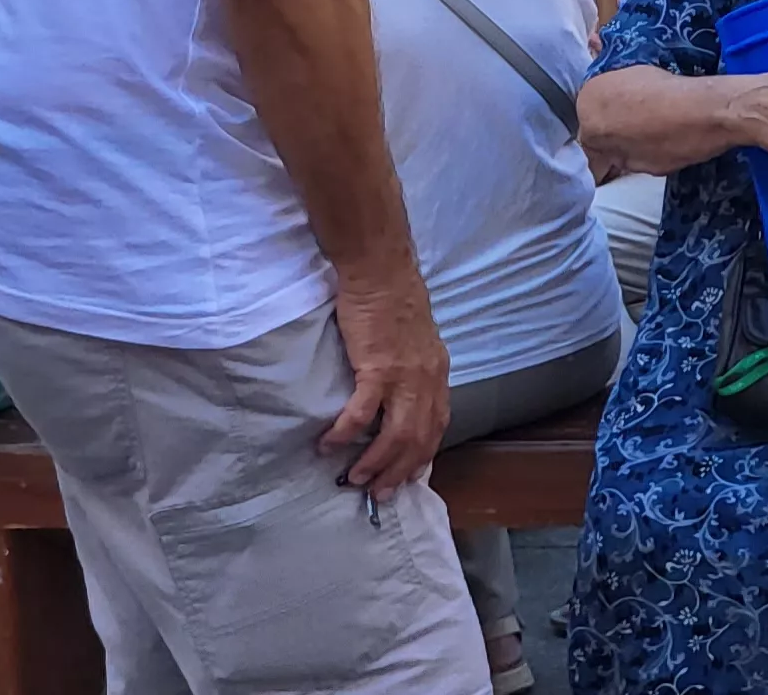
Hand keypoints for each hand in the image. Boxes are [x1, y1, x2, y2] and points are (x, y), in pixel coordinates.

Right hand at [322, 267, 450, 497]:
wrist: (382, 274)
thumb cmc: (394, 303)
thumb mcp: (417, 341)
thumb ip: (415, 369)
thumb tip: (402, 393)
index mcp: (437, 374)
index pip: (438, 424)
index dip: (424, 454)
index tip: (411, 476)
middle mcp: (428, 380)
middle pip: (419, 438)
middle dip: (400, 471)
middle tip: (381, 494)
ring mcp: (405, 376)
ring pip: (396, 434)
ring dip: (375, 462)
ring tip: (356, 479)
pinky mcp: (377, 368)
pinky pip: (361, 413)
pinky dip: (346, 434)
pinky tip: (329, 445)